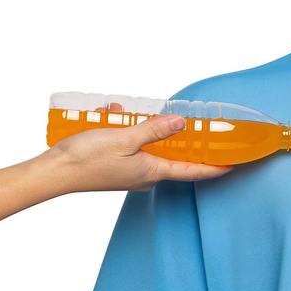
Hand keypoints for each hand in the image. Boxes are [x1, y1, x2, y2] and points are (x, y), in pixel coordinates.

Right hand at [44, 113, 232, 193]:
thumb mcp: (125, 139)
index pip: (193, 171)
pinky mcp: (116, 166)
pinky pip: (129, 144)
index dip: (215, 168)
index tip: (233, 165)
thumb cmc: (89, 158)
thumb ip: (154, 130)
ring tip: (125, 114)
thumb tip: (181, 124)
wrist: (57, 172)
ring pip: (147, 146)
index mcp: (153, 172)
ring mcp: (131, 173)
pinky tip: (111, 116)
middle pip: (172, 156)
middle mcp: (146, 176)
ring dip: (141, 127)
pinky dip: (123, 128)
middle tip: (188, 125)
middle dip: (175, 138)